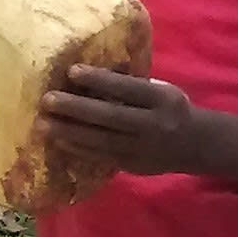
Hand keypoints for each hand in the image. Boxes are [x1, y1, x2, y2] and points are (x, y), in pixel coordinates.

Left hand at [38, 66, 200, 176]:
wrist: (196, 144)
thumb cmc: (173, 108)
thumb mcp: (162, 90)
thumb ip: (133, 85)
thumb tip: (93, 74)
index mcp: (163, 99)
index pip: (127, 88)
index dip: (99, 80)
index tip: (72, 70)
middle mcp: (153, 125)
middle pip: (110, 116)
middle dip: (76, 108)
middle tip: (47, 100)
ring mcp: (142, 149)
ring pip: (101, 141)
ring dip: (68, 132)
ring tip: (41, 124)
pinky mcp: (132, 166)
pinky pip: (101, 157)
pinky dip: (78, 149)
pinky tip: (58, 141)